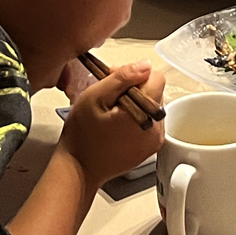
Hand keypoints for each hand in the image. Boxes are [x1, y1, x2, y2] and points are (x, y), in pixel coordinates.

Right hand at [56, 60, 164, 186]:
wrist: (78, 169)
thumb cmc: (82, 136)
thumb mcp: (95, 97)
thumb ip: (122, 77)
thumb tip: (145, 65)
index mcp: (145, 114)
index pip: (156, 78)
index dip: (134, 76)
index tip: (116, 84)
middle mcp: (156, 129)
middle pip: (155, 92)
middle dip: (134, 90)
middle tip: (109, 99)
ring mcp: (154, 141)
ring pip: (152, 106)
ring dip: (135, 104)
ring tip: (112, 114)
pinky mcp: (150, 148)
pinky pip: (149, 122)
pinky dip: (136, 119)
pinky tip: (116, 126)